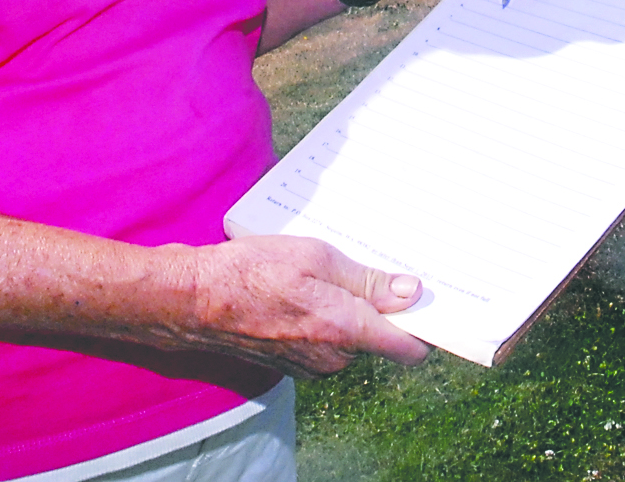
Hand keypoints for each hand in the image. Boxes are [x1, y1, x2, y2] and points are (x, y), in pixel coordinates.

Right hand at [166, 235, 429, 376]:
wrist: (193, 299)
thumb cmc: (251, 271)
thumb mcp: (314, 257)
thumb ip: (365, 279)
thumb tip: (410, 292)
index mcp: (344, 330)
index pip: (407, 348)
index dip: (424, 325)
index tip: (431, 300)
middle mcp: (332, 358)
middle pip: (377, 337)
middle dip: (377, 305)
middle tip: (364, 261)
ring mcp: (310, 366)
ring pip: (348, 337)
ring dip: (345, 308)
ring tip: (321, 270)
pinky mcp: (290, 364)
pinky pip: (322, 342)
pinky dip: (320, 317)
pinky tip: (299, 289)